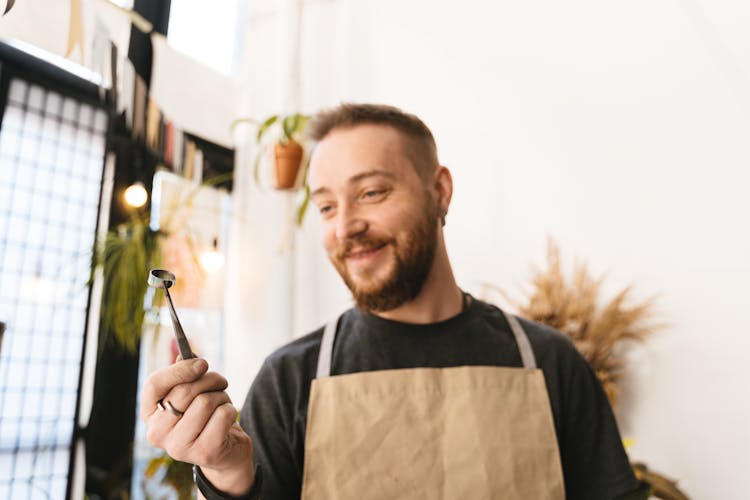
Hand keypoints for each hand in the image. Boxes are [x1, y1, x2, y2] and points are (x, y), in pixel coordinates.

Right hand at [140, 358, 255, 494]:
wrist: (225, 452)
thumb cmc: (206, 416)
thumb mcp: (193, 393)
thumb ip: (185, 373)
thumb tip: (185, 356)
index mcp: (149, 414)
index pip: (153, 384)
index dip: (179, 370)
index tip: (202, 363)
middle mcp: (157, 433)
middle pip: (184, 391)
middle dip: (210, 380)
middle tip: (220, 381)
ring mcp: (178, 447)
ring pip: (206, 401)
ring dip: (222, 396)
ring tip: (222, 404)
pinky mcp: (204, 452)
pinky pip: (223, 414)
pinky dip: (231, 409)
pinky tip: (227, 420)